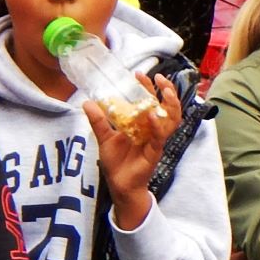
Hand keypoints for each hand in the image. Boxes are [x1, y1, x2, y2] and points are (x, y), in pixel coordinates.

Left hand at [85, 73, 177, 231]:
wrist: (120, 185)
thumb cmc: (117, 163)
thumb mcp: (105, 137)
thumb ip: (99, 121)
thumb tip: (88, 102)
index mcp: (143, 124)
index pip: (150, 101)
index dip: (147, 87)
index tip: (139, 74)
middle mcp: (153, 130)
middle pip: (166, 106)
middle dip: (166, 91)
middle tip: (159, 77)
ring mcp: (156, 140)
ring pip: (171, 119)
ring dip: (170, 104)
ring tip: (164, 91)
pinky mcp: (154, 151)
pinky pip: (160, 136)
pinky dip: (157, 125)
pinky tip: (150, 114)